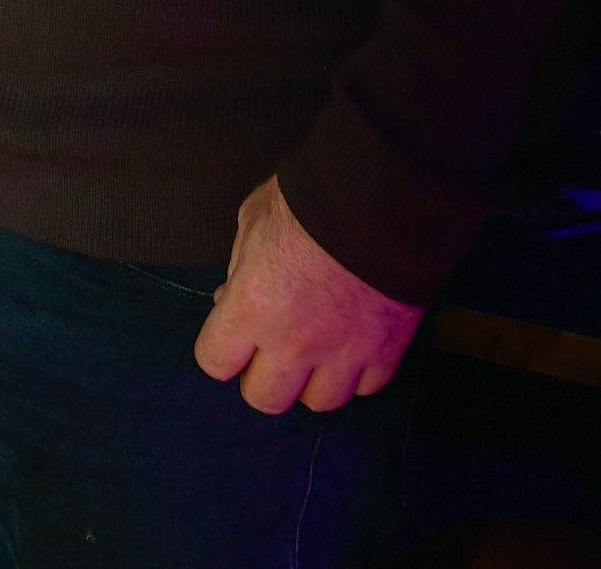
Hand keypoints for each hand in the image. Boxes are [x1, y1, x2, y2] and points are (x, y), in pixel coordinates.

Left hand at [193, 175, 422, 413]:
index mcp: (251, 308)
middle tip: (270, 347)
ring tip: (315, 350)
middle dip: (261, 374)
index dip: (220, 347)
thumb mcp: (254, 218)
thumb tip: (232, 295)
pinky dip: (358, 372)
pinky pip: (366, 388)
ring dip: (312, 380)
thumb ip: (239, 264)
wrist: (381, 198)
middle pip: (264, 398)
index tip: (230, 332)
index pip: (215, 361)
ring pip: (318, 402)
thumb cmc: (309, 201)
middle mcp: (293, 343)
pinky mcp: (385, 353)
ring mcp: (342, 354)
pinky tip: (353, 344)